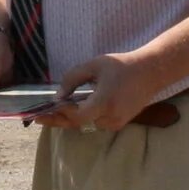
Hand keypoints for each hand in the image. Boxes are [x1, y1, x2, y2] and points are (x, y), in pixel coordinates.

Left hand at [35, 50, 167, 131]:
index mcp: (104, 101)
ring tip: (56, 110)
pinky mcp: (120, 123)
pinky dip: (86, 116)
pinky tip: (75, 108)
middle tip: (38, 117)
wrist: (150, 72)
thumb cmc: (121, 66)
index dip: (60, 115)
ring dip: (73, 117)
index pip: (77, 117)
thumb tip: (57, 97)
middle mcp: (111, 116)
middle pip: (79, 123)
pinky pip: (96, 122)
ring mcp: (117, 122)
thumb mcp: (93, 65)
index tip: (44, 110)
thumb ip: (72, 79)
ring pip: (87, 124)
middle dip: (59, 120)